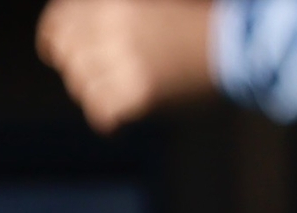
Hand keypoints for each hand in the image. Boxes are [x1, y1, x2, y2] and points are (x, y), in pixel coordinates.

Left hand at [36, 0, 218, 131]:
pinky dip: (109, 116)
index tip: (53, 50)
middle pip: (68, 57)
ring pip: (82, 86)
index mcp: (117, 3)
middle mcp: (116, 28)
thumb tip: (66, 32)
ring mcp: (125, 60)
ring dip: (98, 92)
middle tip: (101, 77)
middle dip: (79, 68)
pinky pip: (101, 111)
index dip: (53, 38)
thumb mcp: (156, 4)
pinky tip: (122, 115)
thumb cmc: (202, 19)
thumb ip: (116, 15)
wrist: (243, 44)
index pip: (60, 22)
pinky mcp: (138, 92)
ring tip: (124, 89)